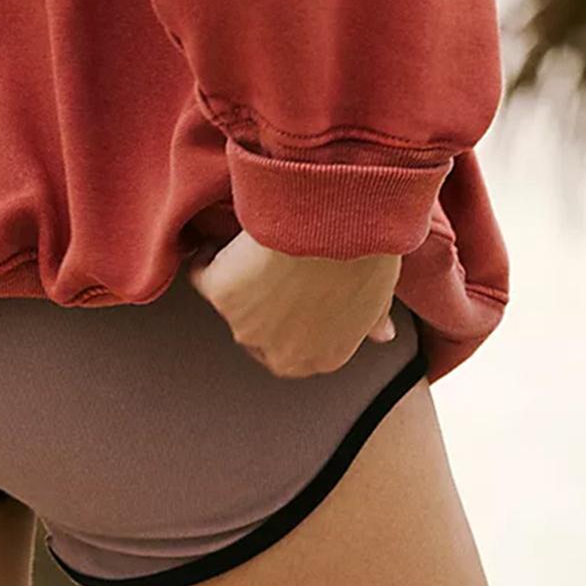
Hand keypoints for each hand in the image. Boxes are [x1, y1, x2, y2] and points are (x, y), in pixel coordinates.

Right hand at [189, 230, 401, 377]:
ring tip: (245, 245)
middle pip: (257, 331)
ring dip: (234, 277)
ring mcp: (247, 326)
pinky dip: (206, 255)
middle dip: (260, 304)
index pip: (293, 351)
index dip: (289, 319)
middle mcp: (282, 353)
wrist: (338, 226)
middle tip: (266, 265)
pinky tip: (222, 236)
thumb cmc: (366, 256)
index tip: (288, 291)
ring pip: (230, 304)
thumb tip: (384, 337)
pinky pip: (202, 274)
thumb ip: (372, 321)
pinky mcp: (221, 294)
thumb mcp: (379, 296)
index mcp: (322, 358)